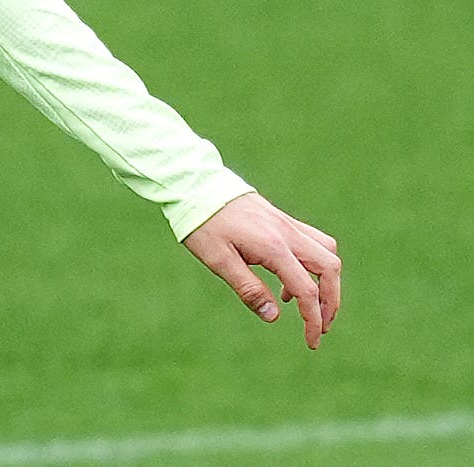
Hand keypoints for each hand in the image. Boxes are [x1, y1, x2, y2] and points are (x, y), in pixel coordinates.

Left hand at [182, 192, 339, 348]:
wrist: (195, 185)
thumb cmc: (203, 224)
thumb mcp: (218, 261)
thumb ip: (248, 289)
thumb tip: (274, 317)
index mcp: (273, 247)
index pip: (306, 290)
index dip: (313, 320)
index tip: (312, 342)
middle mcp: (287, 234)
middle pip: (330, 269)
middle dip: (331, 301)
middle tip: (320, 326)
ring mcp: (287, 224)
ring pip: (327, 253)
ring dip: (326, 281)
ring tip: (306, 305)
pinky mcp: (281, 219)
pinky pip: (313, 241)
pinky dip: (314, 264)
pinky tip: (288, 279)